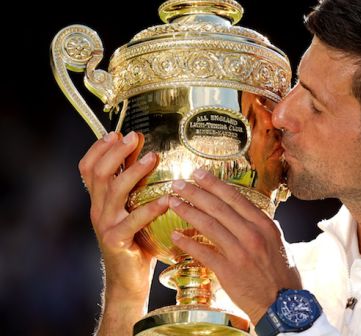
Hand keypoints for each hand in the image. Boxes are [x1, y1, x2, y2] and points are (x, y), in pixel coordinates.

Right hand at [79, 131, 167, 332]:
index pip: (88, 168)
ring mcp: (105, 225)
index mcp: (100, 200)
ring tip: (154, 158)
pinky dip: (150, 208)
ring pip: (114, 192)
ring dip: (134, 172)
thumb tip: (147, 152)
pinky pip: (132, 221)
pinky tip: (166, 199)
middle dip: (116, 152)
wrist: (128, 280)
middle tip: (135, 137)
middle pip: (99, 173)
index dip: (98, 148)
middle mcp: (98, 209)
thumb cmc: (137, 241)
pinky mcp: (117, 241)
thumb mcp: (133, 208)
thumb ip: (136, 184)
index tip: (116, 132)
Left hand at [168, 168, 301, 322]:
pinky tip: (175, 235)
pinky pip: (203, 252)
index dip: (215, 184)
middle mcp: (252, 235)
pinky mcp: (228, 271)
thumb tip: (250, 213)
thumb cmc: (281, 274)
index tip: (199, 174)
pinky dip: (187, 243)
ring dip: (188, 211)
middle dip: (196, 192)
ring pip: (209, 225)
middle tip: (178, 183)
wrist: (282, 303)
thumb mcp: (278, 242)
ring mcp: (240, 252)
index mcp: (264, 225)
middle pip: (219, 207)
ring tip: (172, 202)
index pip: (236, 198)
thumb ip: (262, 226)